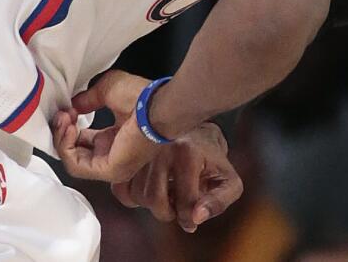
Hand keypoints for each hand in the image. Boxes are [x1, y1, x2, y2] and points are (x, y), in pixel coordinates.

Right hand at [52, 70, 163, 183]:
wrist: (157, 105)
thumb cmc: (142, 97)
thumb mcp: (108, 91)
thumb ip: (88, 99)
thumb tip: (73, 105)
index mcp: (116, 138)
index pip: (84, 141)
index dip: (70, 127)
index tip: (66, 110)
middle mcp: (114, 154)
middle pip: (76, 152)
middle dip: (62, 133)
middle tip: (61, 115)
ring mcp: (112, 165)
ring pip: (73, 161)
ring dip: (62, 139)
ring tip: (64, 119)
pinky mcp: (110, 170)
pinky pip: (77, 166)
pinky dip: (67, 148)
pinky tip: (69, 129)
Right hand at [110, 122, 243, 232]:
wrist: (192, 127)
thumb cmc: (210, 158)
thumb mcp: (227, 179)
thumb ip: (219, 201)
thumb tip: (197, 218)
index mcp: (188, 153)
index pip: (185, 202)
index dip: (190, 218)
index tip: (193, 219)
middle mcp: (161, 148)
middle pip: (155, 200)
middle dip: (167, 213)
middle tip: (176, 206)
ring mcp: (141, 150)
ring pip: (138, 196)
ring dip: (152, 204)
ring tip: (166, 194)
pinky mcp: (127, 154)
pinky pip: (120, 188)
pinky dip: (132, 197)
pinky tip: (148, 191)